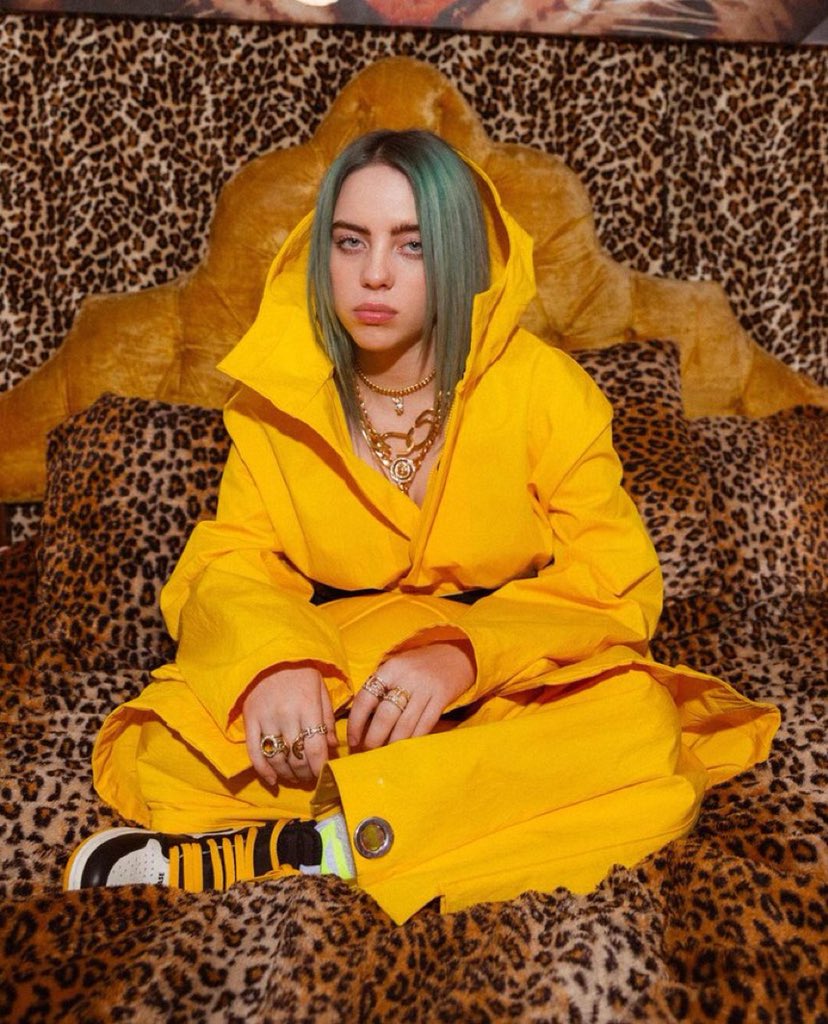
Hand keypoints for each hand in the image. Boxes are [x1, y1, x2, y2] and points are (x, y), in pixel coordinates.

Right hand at [243, 665, 336, 786]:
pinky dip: (263, 770)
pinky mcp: (249, 721)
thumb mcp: (320, 689)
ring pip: (277, 759)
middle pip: (296, 757)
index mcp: (307, 707)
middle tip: (310, 778)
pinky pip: (255, 752)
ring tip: (296, 778)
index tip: (324, 776)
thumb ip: (327, 718)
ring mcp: (266, 719)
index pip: (315, 747)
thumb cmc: (300, 671)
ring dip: (288, 775)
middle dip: (305, 773)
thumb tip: (332, 746)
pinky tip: (273, 781)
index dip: (319, 767)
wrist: (270, 654)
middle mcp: (286, 716)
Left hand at [347, 641, 474, 751]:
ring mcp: (425, 688)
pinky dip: (413, 739)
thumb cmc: (419, 665)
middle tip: (368, 751)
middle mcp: (406, 678)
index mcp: (389, 669)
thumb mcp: (397, 668)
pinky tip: (406, 746)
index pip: (365, 698)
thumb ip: (381, 687)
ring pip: (404, 725)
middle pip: (385, 716)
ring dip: (392, 743)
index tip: (352, 740)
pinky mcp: (442, 698)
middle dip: (373, 738)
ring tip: (385, 753)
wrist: (456, 654)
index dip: (356, 723)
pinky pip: (425, 725)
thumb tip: (361, 721)